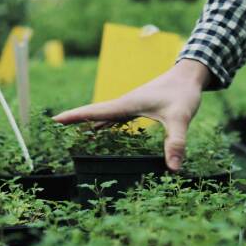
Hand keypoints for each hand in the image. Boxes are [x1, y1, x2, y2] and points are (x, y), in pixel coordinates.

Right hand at [53, 59, 211, 171]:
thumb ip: (176, 142)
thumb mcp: (180, 118)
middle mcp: (125, 103)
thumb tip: (173, 169)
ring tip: (72, 134)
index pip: (96, 112)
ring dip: (88, 122)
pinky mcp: (139, 107)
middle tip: (55, 127)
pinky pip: (115, 116)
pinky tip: (100, 130)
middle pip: (95, 113)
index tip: (55, 120)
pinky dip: (104, 123)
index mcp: (128, 104)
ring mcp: (131, 105)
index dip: (75, 116)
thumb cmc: (184, 93)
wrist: (190, 76)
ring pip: (104, 115)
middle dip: (75, 119)